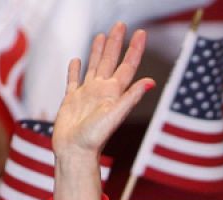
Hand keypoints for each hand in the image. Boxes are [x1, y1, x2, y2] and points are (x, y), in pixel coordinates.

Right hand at [53, 23, 153, 160]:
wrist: (75, 152)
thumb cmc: (95, 137)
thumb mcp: (115, 115)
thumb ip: (131, 97)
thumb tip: (150, 82)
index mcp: (114, 92)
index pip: (127, 66)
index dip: (134, 49)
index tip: (141, 32)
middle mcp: (102, 91)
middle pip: (110, 60)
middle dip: (116, 42)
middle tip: (121, 25)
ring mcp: (87, 94)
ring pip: (94, 66)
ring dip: (97, 51)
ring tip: (101, 36)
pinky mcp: (71, 100)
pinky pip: (73, 80)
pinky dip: (75, 69)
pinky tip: (76, 60)